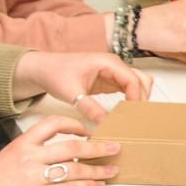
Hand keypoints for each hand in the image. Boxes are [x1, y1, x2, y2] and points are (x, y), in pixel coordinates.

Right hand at [0, 117, 115, 185]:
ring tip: (110, 169)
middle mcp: (29, 157)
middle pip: (72, 145)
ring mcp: (35, 176)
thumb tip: (48, 161)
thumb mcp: (4, 162)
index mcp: (20, 145)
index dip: (73, 124)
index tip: (86, 128)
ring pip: (76, 167)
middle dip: (97, 146)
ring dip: (97, 168)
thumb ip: (27, 157)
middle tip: (113, 146)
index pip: (51, 124)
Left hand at [13, 51, 150, 110]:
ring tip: (132, 117)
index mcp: (108, 63)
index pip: (133, 80)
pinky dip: (130, 100)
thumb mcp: (72, 93)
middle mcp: (115, 66)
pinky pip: (128, 89)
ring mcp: (114, 73)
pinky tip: (124, 114)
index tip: (132, 116)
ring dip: (138, 99)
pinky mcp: (110, 81)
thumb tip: (105, 123)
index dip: (136, 98)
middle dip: (141, 99)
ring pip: (138, 84)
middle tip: (136, 119)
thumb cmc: (56, 74)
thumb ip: (89, 107)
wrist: (44, 69)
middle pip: (141, 80)